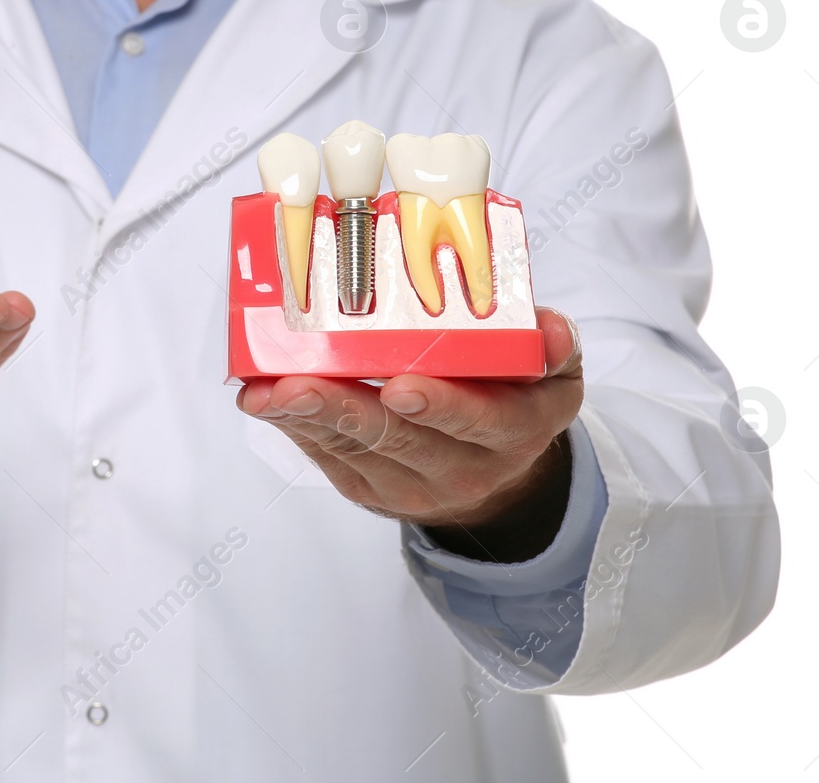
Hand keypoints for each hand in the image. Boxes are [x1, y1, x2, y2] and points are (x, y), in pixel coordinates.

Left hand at [236, 308, 582, 561]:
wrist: (498, 478)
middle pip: (397, 440)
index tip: (401, 387)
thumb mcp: (554, 376)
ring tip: (264, 392)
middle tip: (298, 384)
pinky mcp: (368, 490)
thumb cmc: (516, 401)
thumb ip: (554, 348)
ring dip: (304, 418)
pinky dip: (294, 427)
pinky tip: (266, 401)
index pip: (479, 422)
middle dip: (342, 409)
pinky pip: (328, 458)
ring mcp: (410, 486)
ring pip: (353, 450)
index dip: (441, 407)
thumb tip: (549, 328)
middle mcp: (463, 469)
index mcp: (514, 433)